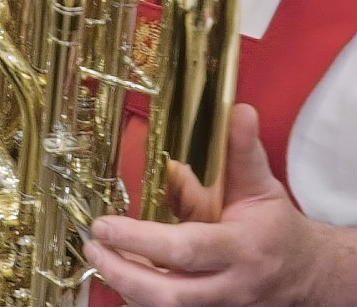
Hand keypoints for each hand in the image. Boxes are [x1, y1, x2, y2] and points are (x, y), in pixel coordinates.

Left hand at [85, 105, 356, 306]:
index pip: (186, 250)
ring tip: (99, 256)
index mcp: (241, 250)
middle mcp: (230, 286)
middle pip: (171, 294)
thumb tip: (236, 110)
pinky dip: (140, 295)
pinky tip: (121, 271)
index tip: (104, 224)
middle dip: (123, 272)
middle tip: (92, 245)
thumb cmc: (276, 228)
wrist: (307, 275)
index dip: (141, 239)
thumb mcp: (263, 187)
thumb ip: (243, 151)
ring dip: (126, 285)